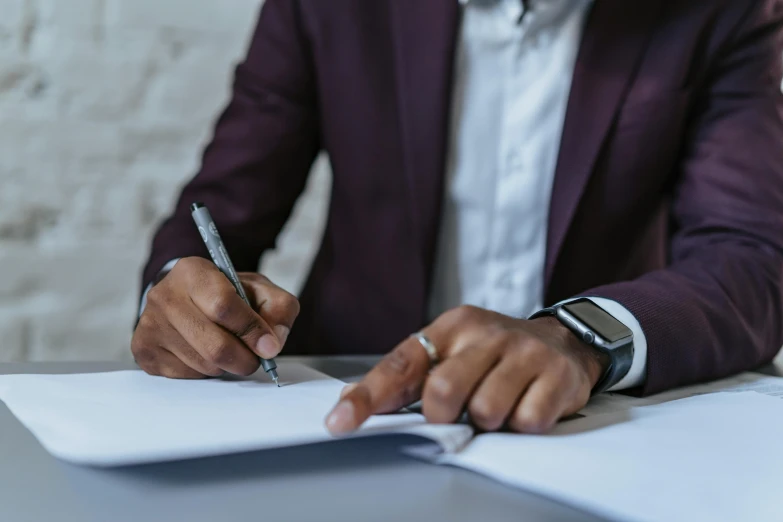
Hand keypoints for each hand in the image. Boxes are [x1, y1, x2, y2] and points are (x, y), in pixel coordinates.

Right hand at [132, 257, 299, 377]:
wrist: (186, 298)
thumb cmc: (227, 294)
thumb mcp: (259, 290)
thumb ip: (278, 309)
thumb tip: (271, 345)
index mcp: (193, 272)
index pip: (224, 306)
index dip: (252, 331)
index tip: (269, 346)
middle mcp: (164, 295)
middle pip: (214, 345)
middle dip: (245, 359)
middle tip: (255, 359)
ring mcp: (149, 324)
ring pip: (203, 365)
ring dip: (227, 366)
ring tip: (229, 349)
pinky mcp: (144, 350)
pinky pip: (187, 376)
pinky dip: (206, 372)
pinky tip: (205, 353)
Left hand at [325, 306, 608, 433]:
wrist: (563, 341)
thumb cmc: (495, 352)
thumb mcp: (452, 350)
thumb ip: (410, 375)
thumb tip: (350, 400)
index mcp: (452, 326)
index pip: (401, 364)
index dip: (368, 396)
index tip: (340, 423)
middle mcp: (487, 334)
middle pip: (444, 391)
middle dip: (445, 415)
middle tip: (459, 411)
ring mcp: (524, 352)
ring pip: (486, 410)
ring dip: (488, 420)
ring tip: (499, 403)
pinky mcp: (557, 375)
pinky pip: (527, 420)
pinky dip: (522, 423)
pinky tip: (527, 403)